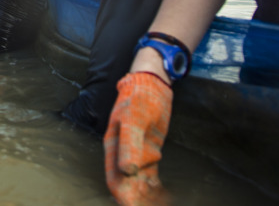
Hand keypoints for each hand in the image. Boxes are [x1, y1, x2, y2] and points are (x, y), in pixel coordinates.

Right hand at [104, 72, 172, 205]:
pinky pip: (151, 177)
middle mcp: (122, 154)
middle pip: (127, 186)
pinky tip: (166, 197)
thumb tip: (127, 172)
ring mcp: (136, 155)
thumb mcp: (134, 119)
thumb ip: (130, 145)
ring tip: (163, 205)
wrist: (151, 84)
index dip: (124, 197)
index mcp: (113, 147)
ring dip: (148, 197)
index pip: (115, 179)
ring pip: (139, 184)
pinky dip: (156, 189)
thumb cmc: (139, 97)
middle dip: (137, 200)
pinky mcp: (149, 153)